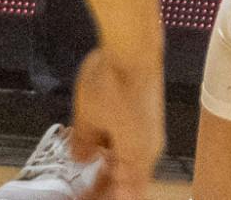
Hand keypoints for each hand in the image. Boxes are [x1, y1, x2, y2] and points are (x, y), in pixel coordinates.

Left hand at [70, 47, 163, 199]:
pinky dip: (114, 150)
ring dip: (109, 169)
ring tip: (85, 170)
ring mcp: (149, 131)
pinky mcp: (146, 115)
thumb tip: (81, 157)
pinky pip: (130, 143)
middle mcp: (149, 148)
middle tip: (81, 189)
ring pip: (129, 161)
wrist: (135, 46)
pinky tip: (97, 145)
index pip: (125, 195)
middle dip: (105, 187)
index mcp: (137, 157)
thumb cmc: (113, 82)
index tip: (82, 198)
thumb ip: (82, 145)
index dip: (103, 198)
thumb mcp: (87, 119)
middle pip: (128, 181)